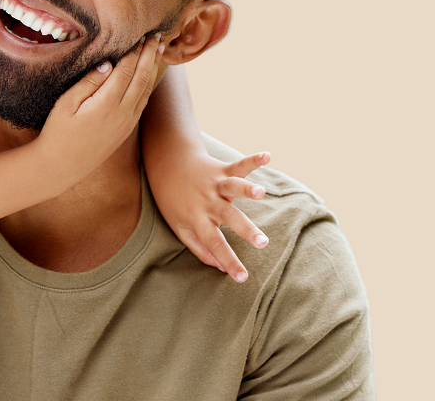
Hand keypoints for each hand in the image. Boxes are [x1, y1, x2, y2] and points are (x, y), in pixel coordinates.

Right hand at [36, 34, 163, 177]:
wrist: (62, 166)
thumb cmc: (58, 132)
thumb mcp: (66, 104)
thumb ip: (88, 82)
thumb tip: (108, 64)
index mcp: (107, 104)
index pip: (127, 70)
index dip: (135, 51)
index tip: (139, 34)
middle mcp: (123, 114)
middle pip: (142, 77)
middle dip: (150, 55)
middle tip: (156, 35)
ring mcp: (127, 123)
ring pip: (146, 90)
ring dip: (153, 68)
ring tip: (158, 50)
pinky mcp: (127, 129)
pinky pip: (143, 102)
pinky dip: (148, 84)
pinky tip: (148, 74)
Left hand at [152, 150, 271, 282]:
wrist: (167, 165)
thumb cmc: (173, 201)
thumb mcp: (180, 228)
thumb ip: (200, 249)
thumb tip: (221, 269)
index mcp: (198, 220)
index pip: (214, 245)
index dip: (228, 261)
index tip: (243, 278)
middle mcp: (208, 202)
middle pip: (229, 217)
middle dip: (246, 230)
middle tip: (262, 242)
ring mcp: (215, 184)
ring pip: (233, 187)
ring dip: (247, 189)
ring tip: (261, 192)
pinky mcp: (222, 170)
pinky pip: (239, 165)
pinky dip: (253, 160)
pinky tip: (267, 156)